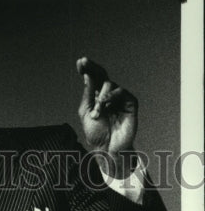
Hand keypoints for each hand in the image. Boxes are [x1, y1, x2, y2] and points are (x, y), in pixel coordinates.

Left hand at [76, 57, 137, 174]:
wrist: (107, 149)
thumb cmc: (96, 134)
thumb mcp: (86, 112)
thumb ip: (87, 94)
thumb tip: (87, 76)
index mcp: (97, 96)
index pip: (93, 78)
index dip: (87, 69)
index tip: (80, 61)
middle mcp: (108, 95)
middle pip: (102, 75)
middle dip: (92, 68)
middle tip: (84, 63)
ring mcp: (119, 98)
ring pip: (109, 84)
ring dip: (100, 96)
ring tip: (97, 112)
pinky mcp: (130, 103)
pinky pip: (122, 92)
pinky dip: (111, 95)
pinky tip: (104, 102)